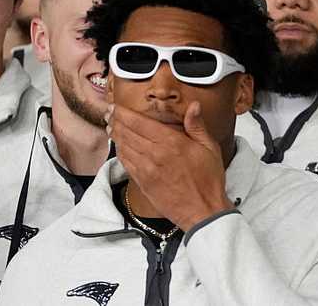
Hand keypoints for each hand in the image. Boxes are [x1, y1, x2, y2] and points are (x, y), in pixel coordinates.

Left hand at [106, 101, 233, 230]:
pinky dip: (120, 152)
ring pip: (124, 147)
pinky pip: (126, 163)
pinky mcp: (143, 183)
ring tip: (110, 127)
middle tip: (108, 113)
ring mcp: (146, 170)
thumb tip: (194, 106)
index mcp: (171, 142)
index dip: (123, 113)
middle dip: (115, 121)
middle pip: (127, 133)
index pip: (139, 122)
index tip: (115, 106)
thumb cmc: (208, 181)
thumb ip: (197, 126)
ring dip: (115, 136)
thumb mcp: (210, 148)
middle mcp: (155, 154)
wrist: (203, 211)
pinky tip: (119, 147)